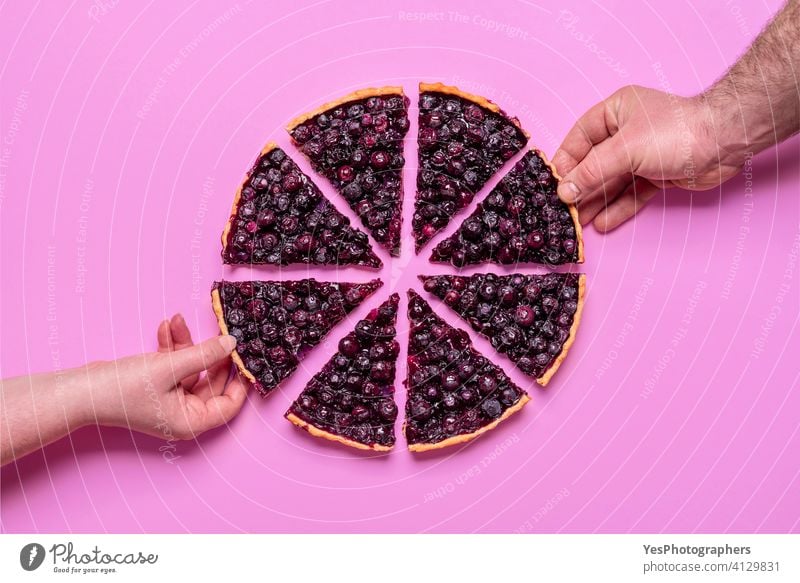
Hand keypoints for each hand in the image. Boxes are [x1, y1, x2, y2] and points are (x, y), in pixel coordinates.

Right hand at [79, 314, 248, 440]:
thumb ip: (204, 355)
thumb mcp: (170, 367)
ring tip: (179, 320)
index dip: (240, 381)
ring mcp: (169, 401)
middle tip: (219, 331)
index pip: (229, 405)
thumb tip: (232, 344)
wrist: (81, 390)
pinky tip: (166, 326)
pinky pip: (173, 366)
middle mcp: (183, 415)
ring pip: (191, 369)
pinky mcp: (156, 387)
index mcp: (191, 421)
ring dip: (185, 344)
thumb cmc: (124, 388)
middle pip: (211, 383)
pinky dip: (171, 347)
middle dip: (211, 354)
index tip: (246, 356)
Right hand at [552, 85, 743, 231]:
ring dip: (596, 202)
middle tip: (563, 210)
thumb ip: (591, 172)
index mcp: (614, 112)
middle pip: (594, 163)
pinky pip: (630, 193)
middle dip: (580, 188)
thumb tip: (564, 192)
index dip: (565, 162)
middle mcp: (625, 132)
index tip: (551, 185)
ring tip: (578, 223)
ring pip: (611, 181)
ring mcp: (641, 155)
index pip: (579, 139)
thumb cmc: (674, 133)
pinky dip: (618, 208)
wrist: (724, 143)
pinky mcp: (656, 175)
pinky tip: (603, 223)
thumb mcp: (624, 150)